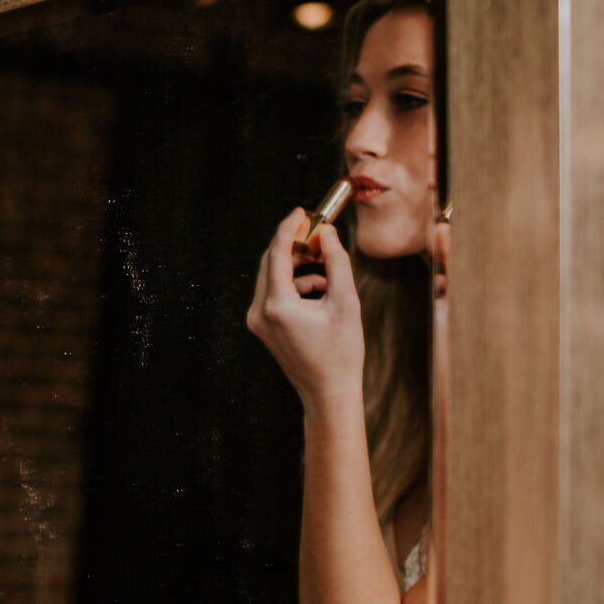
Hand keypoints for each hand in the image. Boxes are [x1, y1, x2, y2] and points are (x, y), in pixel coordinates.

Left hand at [246, 208, 364, 406]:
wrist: (328, 392)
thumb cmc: (341, 353)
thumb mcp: (346, 302)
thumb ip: (337, 263)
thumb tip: (328, 234)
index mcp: (277, 306)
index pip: (277, 253)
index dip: (289, 228)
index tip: (302, 211)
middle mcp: (259, 312)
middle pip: (270, 262)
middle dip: (293, 245)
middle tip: (317, 234)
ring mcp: (257, 321)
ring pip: (272, 277)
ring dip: (298, 267)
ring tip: (327, 275)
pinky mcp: (262, 326)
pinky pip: (274, 293)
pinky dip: (294, 285)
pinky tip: (319, 293)